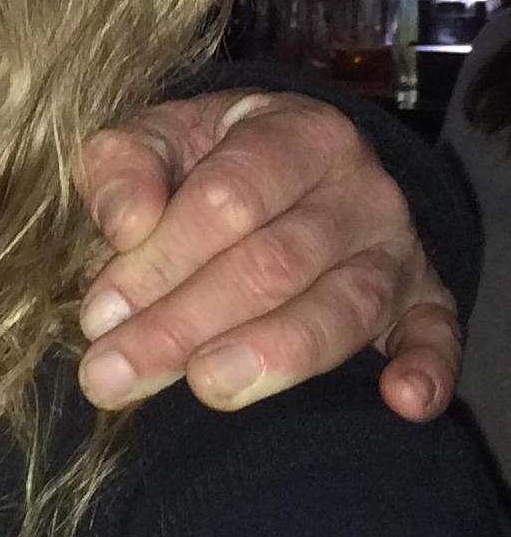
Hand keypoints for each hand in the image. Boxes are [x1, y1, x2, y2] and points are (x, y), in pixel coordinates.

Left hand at [74, 90, 462, 421]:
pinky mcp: (424, 301)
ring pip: (342, 308)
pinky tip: (401, 403)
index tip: (99, 312)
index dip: (160, 259)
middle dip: (187, 323)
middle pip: (273, 263)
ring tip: (207, 389)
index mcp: (294, 133)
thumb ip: (123, 167)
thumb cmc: (207, 157)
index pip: (228, 199)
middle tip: (117, 376)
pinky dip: (427, 369)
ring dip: (274, 358)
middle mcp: (359, 189)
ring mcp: (397, 249)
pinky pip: (437, 335)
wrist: (287, 162)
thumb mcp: (157, 138)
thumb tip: (125, 224)